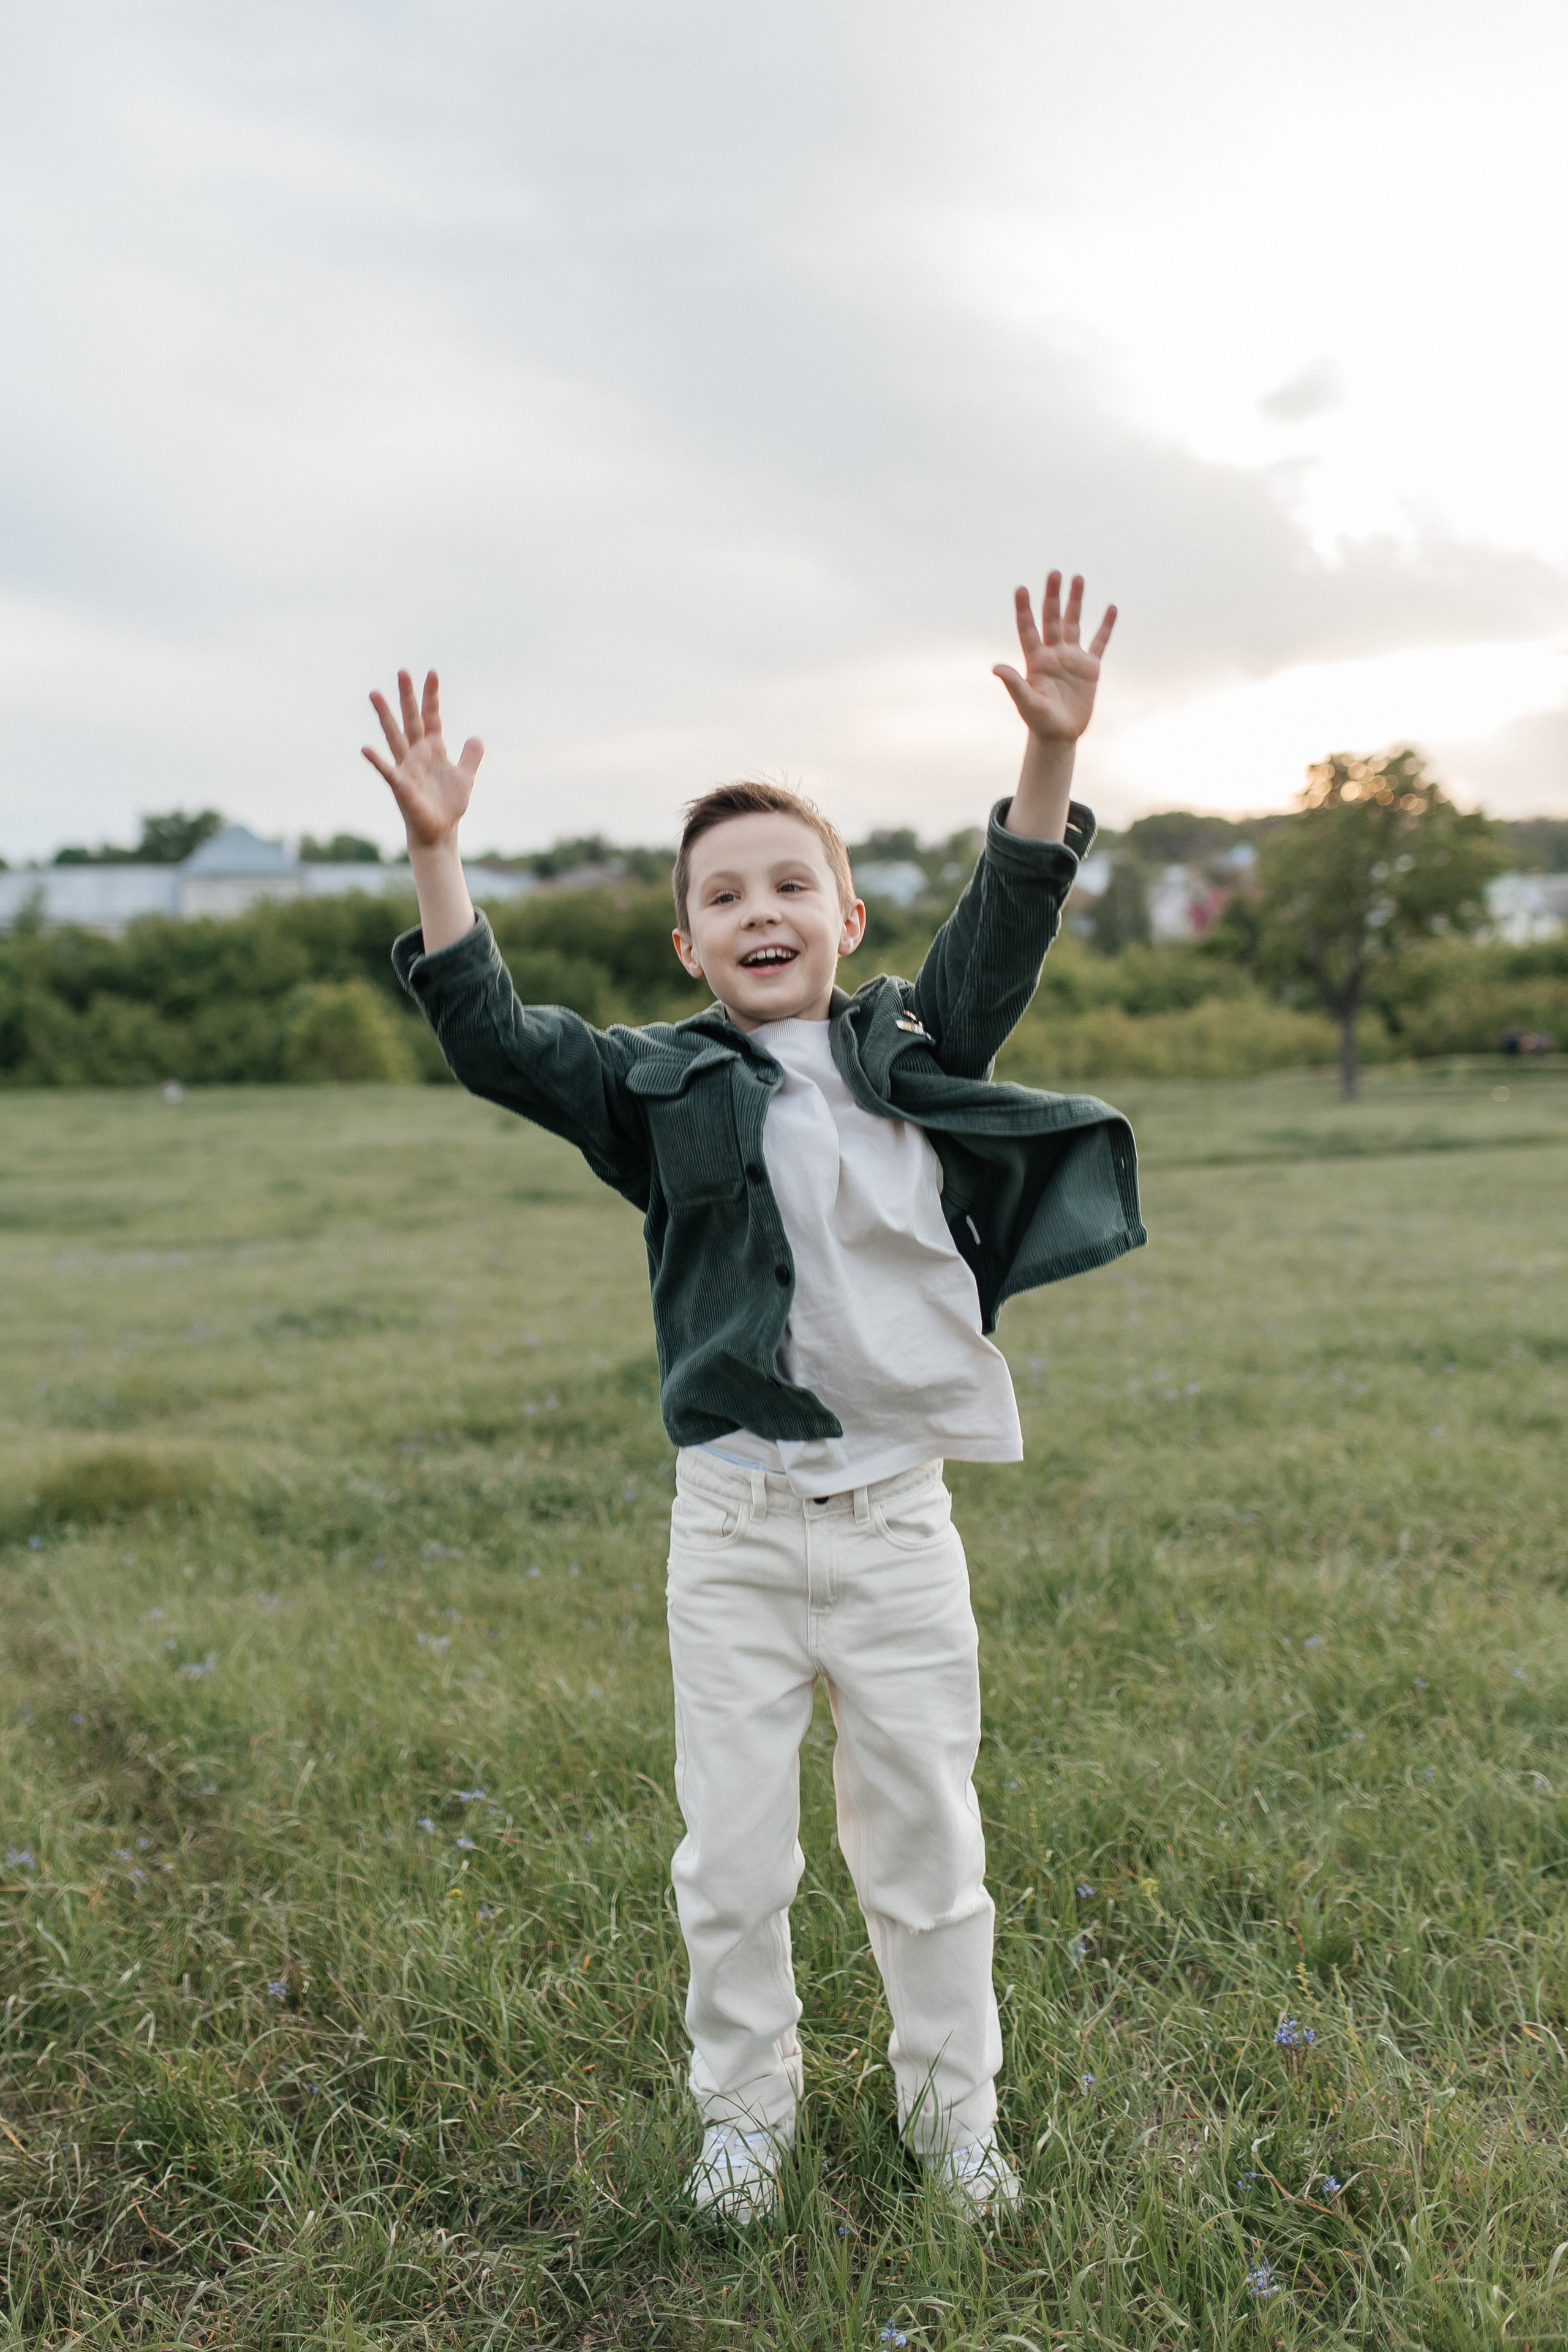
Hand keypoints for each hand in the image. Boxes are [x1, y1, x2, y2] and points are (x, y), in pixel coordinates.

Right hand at [362, 669, 483, 848]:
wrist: (440, 832)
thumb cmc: (448, 805)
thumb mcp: (466, 777)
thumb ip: (471, 756)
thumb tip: (476, 737)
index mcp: (433, 749)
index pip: (432, 717)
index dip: (432, 697)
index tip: (431, 673)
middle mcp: (417, 754)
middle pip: (411, 719)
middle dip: (407, 697)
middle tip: (402, 671)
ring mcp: (407, 768)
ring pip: (394, 737)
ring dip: (385, 716)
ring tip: (375, 694)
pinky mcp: (402, 787)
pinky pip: (388, 771)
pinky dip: (377, 761)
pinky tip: (365, 749)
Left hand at [993, 573, 1115, 742]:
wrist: (1060, 734)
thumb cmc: (1039, 721)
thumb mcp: (1026, 702)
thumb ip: (1014, 683)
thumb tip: (996, 667)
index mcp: (1035, 660)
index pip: (1028, 629)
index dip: (1024, 610)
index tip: (1021, 589)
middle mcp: (1053, 653)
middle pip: (1052, 619)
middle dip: (1053, 596)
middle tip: (1054, 573)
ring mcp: (1071, 658)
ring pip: (1074, 623)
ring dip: (1076, 602)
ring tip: (1078, 578)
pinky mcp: (1089, 667)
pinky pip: (1098, 642)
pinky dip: (1105, 627)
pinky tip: (1110, 609)